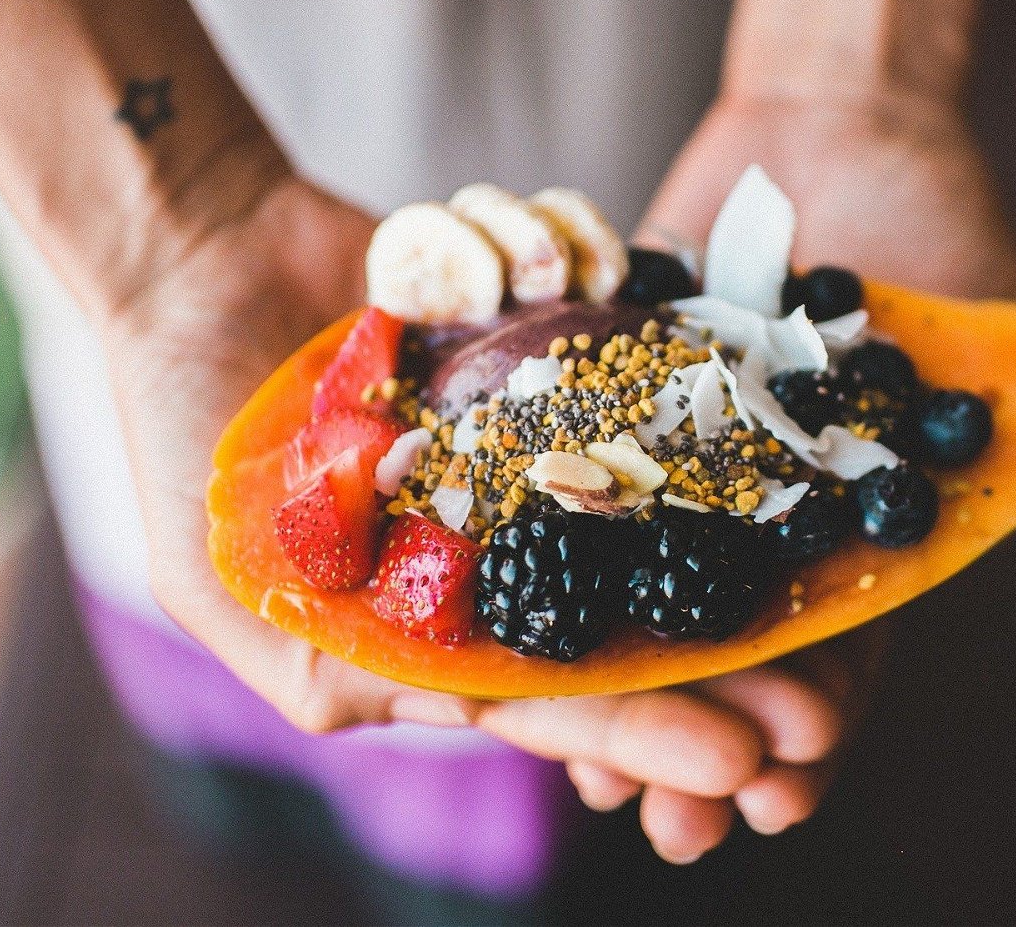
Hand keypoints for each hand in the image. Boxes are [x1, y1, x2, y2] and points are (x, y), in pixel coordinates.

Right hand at [99, 173, 874, 864]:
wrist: (200, 251)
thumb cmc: (179, 418)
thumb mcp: (216, 574)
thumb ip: (316, 663)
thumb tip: (443, 716)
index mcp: (429, 616)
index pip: (549, 694)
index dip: (638, 729)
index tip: (734, 764)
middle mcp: (497, 543)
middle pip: (628, 621)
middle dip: (722, 675)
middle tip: (820, 718)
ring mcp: (533, 450)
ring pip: (656, 513)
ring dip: (740, 563)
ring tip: (837, 600)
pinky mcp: (553, 361)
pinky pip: (638, 393)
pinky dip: (700, 423)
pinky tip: (786, 462)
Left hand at [607, 89, 1015, 856]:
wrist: (837, 127)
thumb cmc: (938, 220)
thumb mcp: (995, 327)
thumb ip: (1010, 419)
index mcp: (863, 531)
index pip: (846, 648)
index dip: (814, 723)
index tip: (784, 787)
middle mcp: (769, 518)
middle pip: (731, 653)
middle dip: (704, 743)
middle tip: (677, 827)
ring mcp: (687, 473)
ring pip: (642, 603)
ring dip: (620, 691)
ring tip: (589, 778)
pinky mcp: (612, 417)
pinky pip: (569, 505)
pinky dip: (544, 573)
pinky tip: (512, 644)